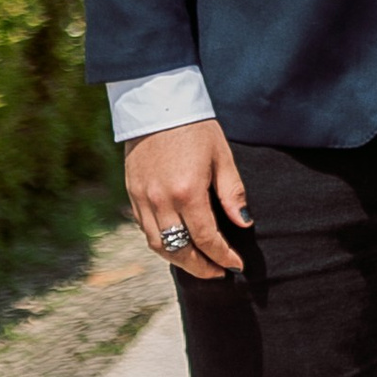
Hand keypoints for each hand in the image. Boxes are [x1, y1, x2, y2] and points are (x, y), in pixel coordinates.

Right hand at [125, 120, 248, 282]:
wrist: (157, 103)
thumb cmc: (195, 128)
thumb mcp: (222, 157)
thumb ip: (232, 193)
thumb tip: (244, 223)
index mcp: (187, 192)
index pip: (206, 239)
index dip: (223, 256)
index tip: (236, 265)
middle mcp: (161, 201)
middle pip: (179, 250)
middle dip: (200, 267)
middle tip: (218, 273)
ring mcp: (142, 199)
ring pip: (158, 245)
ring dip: (179, 260)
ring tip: (199, 263)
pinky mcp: (131, 193)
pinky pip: (145, 229)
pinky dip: (161, 243)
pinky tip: (177, 242)